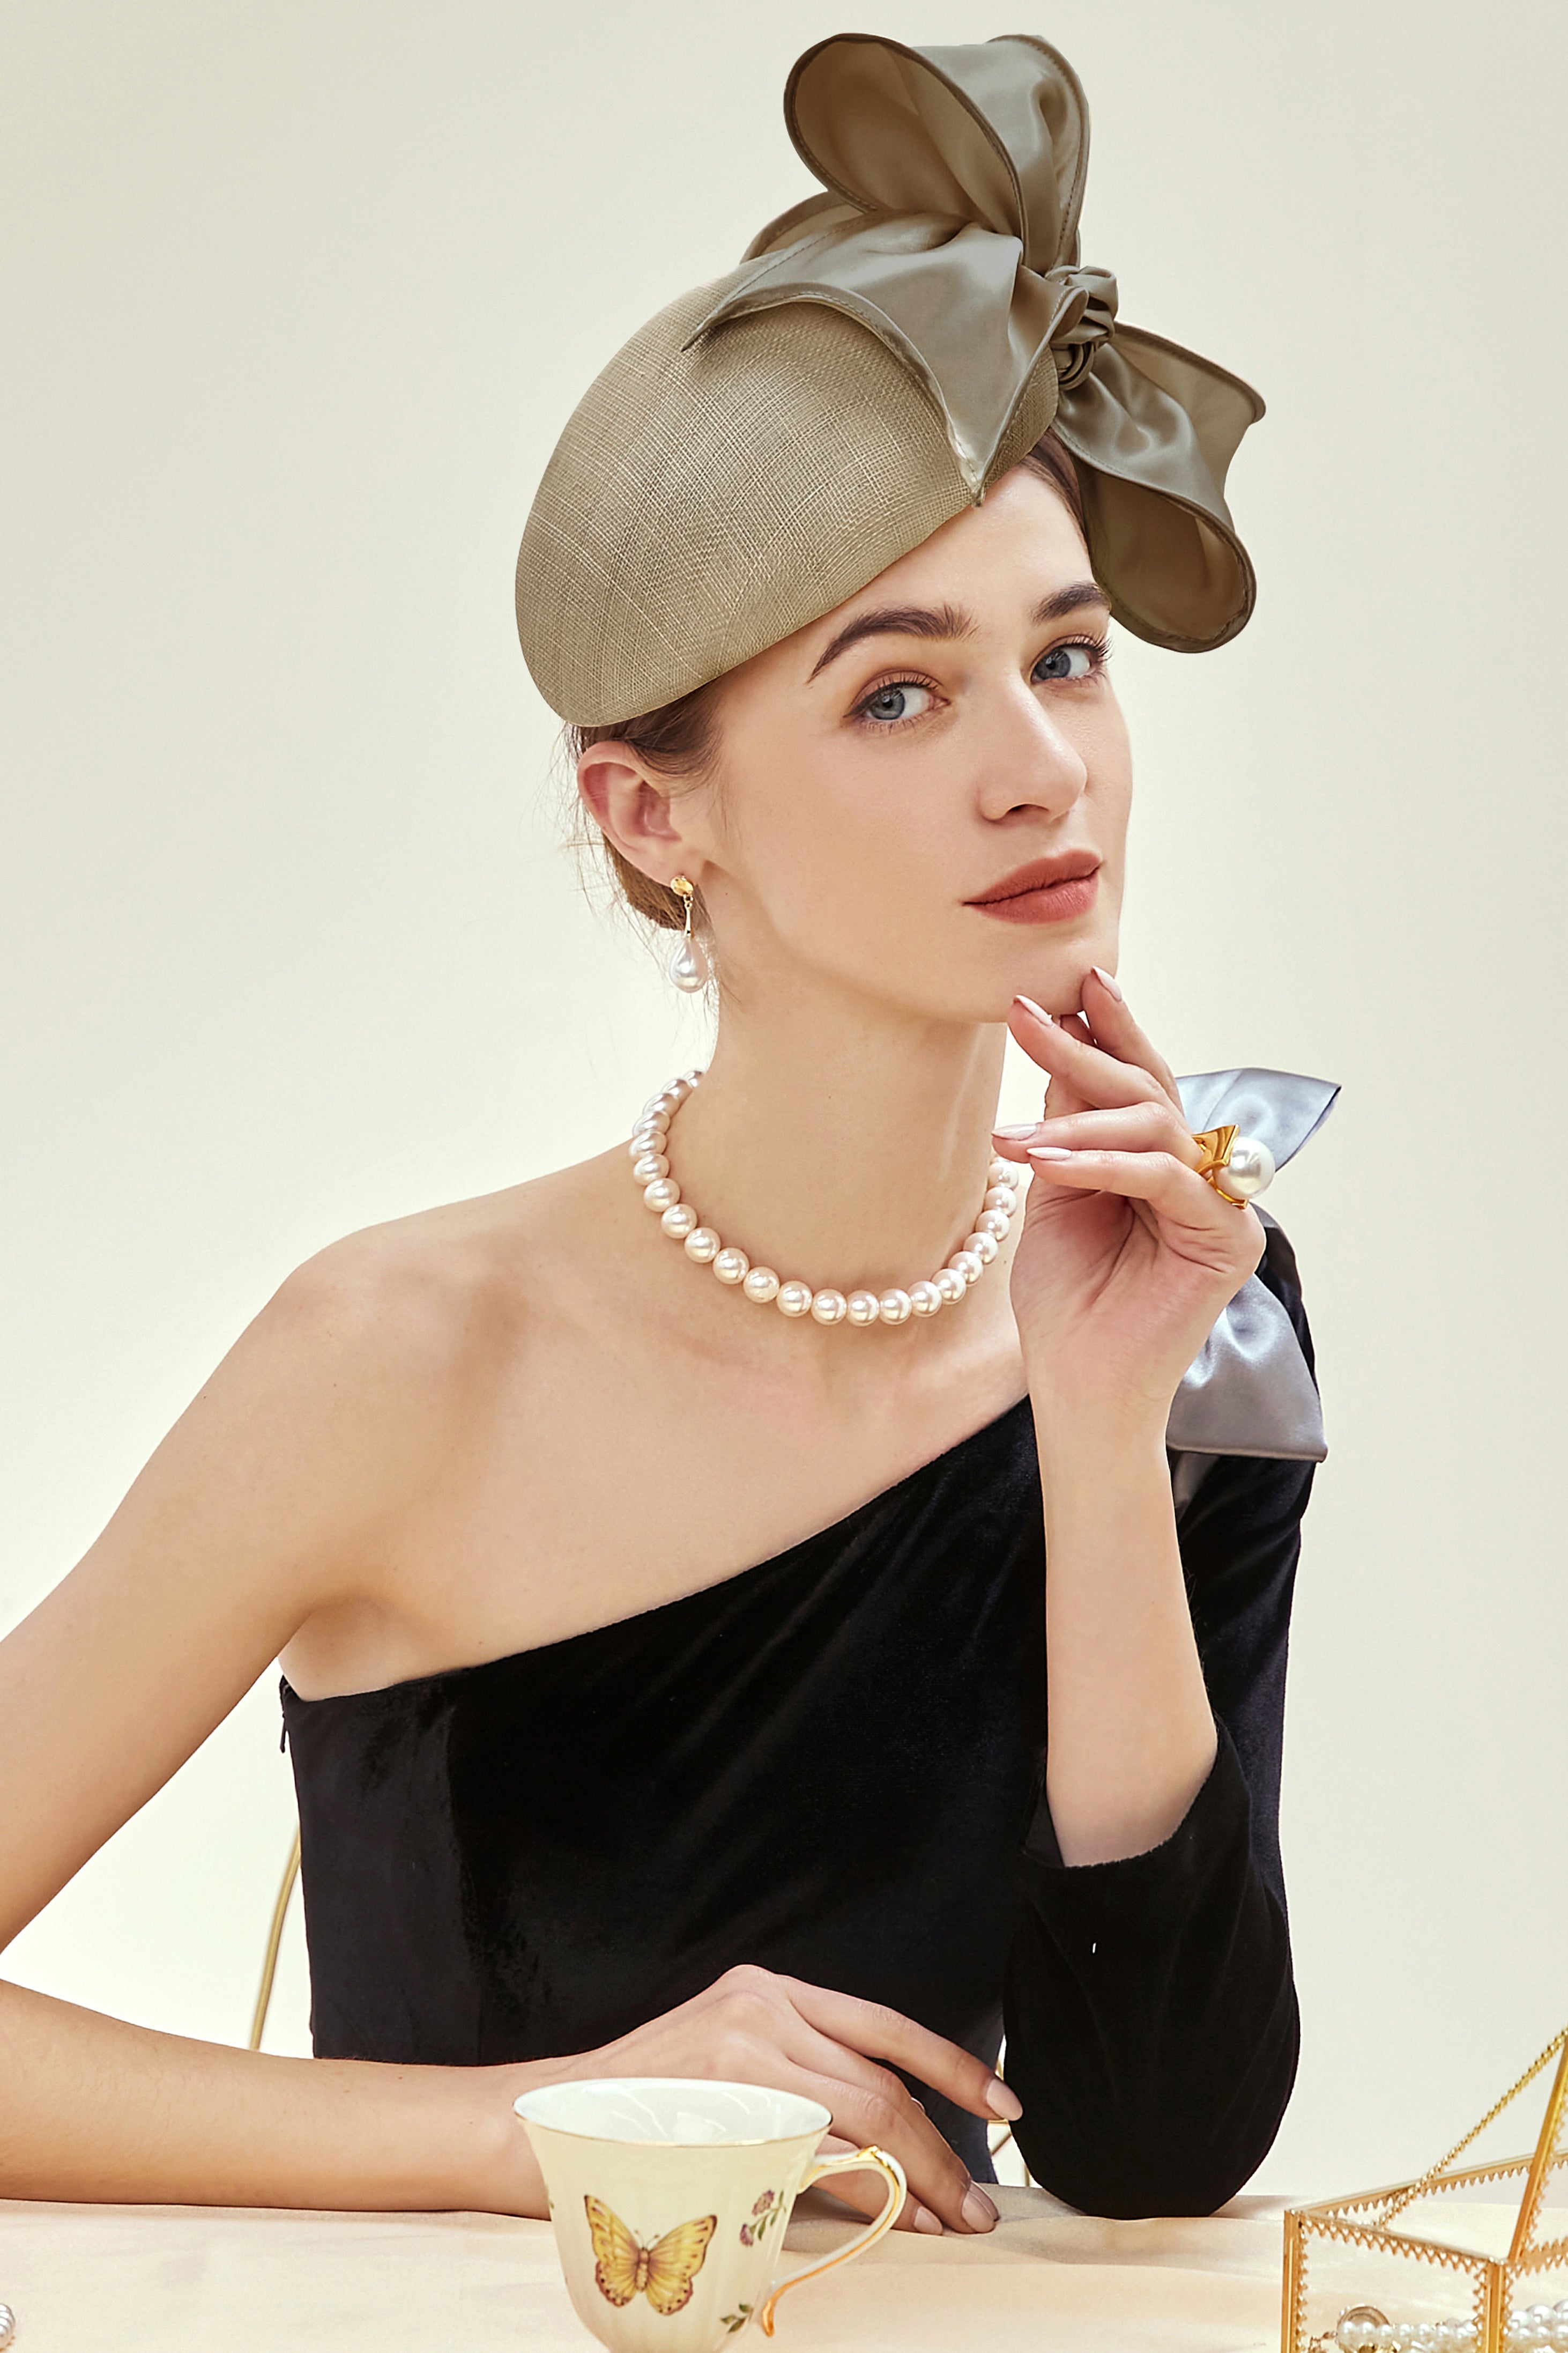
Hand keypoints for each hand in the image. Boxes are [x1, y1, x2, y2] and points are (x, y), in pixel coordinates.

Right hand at [540, 1964, 1015, 2235]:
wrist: (547, 2122)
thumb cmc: (645, 2105)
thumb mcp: (728, 2060)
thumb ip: (801, 2075)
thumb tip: (896, 2139)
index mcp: (767, 1990)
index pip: (883, 2025)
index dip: (952, 2067)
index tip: (1003, 2105)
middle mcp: (760, 2009)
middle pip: (880, 2081)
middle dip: (941, 2146)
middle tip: (975, 2202)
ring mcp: (741, 2056)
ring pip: (861, 2119)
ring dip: (916, 2178)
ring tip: (946, 2219)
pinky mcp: (722, 2109)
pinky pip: (816, 2155)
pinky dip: (864, 2191)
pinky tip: (889, 2217)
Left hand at [993, 974, 1263, 1418]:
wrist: (1076, 1385)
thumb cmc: (1067, 1300)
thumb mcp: (1054, 1192)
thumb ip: (1069, 1125)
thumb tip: (1064, 1037)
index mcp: (1162, 1162)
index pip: (1140, 1083)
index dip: (1110, 1029)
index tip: (1071, 981)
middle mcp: (1202, 1176)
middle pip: (1148, 1092)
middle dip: (1084, 1049)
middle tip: (1026, 1014)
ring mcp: (1222, 1207)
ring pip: (1155, 1127)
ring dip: (1076, 1123)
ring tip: (1014, 1141)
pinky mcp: (1227, 1240)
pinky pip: (1164, 1178)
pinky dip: (1102, 1165)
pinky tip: (1047, 1162)